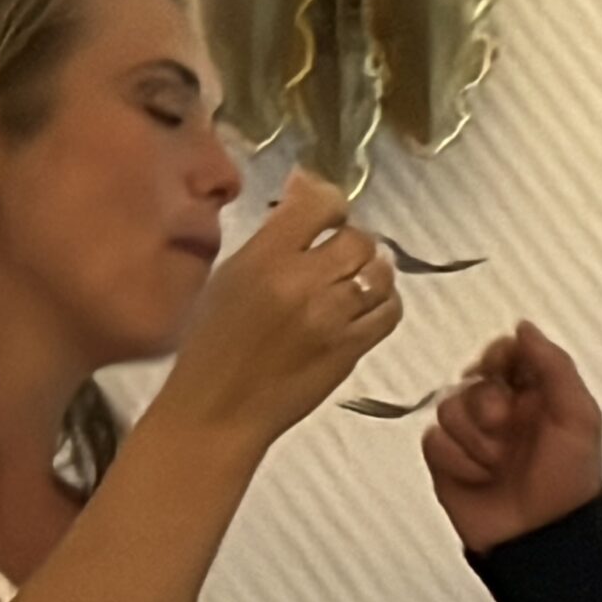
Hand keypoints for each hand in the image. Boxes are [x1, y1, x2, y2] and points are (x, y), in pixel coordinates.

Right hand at [154, 169, 400, 448]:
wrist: (218, 410)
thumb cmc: (211, 344)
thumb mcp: (229, 276)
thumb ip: (271, 236)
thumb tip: (305, 190)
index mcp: (263, 258)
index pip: (320, 204)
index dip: (329, 202)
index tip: (325, 212)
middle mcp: (301, 283)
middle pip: (357, 238)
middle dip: (351, 241)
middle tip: (337, 255)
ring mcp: (330, 318)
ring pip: (379, 272)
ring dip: (371, 270)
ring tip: (353, 280)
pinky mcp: (350, 349)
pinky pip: (390, 311)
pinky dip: (384, 301)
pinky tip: (365, 306)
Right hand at [423, 321, 601, 552]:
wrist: (539, 539)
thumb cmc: (566, 482)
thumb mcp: (578, 417)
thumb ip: (553, 365)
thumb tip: (524, 328)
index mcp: (536, 395)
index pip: (505, 353)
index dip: (500, 359)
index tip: (506, 374)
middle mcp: (502, 411)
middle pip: (473, 380)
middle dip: (488, 407)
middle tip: (507, 432)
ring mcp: (472, 436)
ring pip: (449, 407)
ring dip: (475, 440)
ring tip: (497, 466)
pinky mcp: (446, 462)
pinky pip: (433, 440)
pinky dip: (456, 461)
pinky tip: (478, 479)